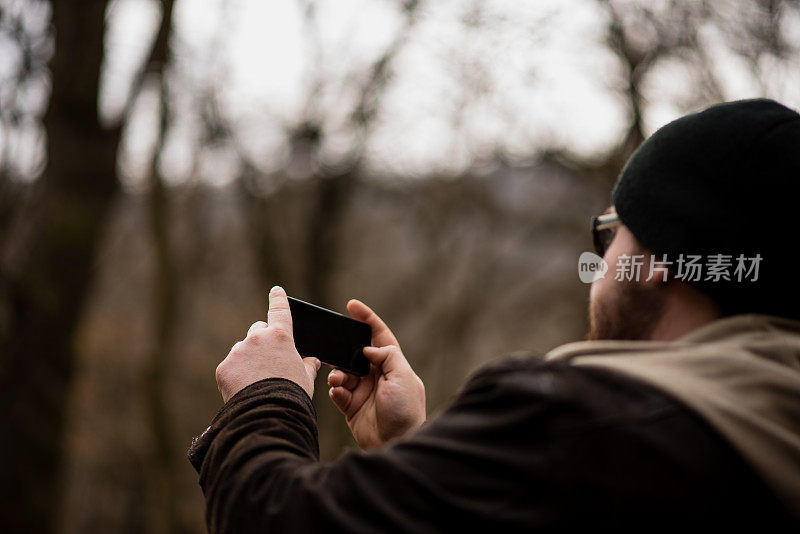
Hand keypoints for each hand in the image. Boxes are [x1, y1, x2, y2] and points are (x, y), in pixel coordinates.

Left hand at [215, 286, 320, 402]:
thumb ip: (308, 365)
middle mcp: (257, 338)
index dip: (278, 299)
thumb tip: (312, 361)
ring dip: (249, 359)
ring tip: (257, 381)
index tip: (276, 291)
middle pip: (258, 330)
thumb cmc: (292, 395)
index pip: (280, 310)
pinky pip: (231, 366)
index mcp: (281, 336)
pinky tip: (245, 389)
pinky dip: (237, 375)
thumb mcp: (306, 378)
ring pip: (243, 349)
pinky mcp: (224, 367)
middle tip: (269, 360)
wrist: (268, 414)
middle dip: (263, 341)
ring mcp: (239, 352)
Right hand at [327, 299, 425, 448]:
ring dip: (338, 374)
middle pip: (355, 354)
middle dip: (343, 351)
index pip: (379, 335)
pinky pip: (338, 392)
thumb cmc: (405, 411)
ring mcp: (364, 390)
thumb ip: (387, 356)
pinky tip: (339, 394)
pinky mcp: (351, 406)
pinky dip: (335, 391)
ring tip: (338, 381)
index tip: (352, 305)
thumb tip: (369, 348)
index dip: (367, 319)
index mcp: (393, 364)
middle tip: (334, 349)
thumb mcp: (403, 377)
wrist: (395, 444)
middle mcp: (378, 375)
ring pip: (343, 372)